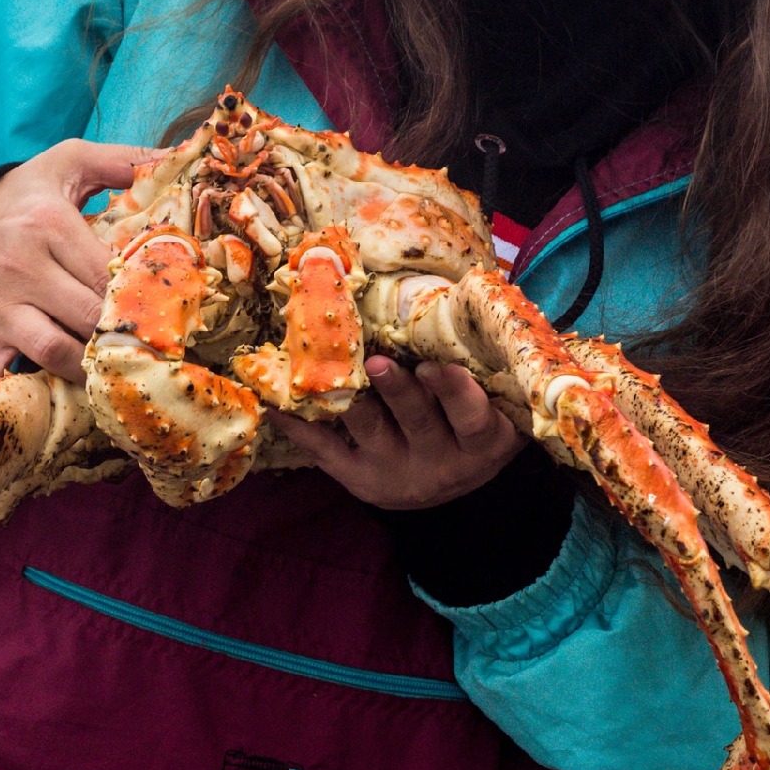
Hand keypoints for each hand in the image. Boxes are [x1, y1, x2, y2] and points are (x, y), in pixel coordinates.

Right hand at [0, 138, 153, 408]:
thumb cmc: (18, 200)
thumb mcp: (64, 163)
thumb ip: (121, 158)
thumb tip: (173, 159)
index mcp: (49, 224)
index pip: (110, 270)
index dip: (144, 292)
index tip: (173, 305)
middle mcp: (23, 268)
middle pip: (90, 313)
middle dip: (125, 332)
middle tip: (158, 345)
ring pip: (55, 350)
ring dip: (91, 367)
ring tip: (118, 371)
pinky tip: (2, 430)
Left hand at [269, 356, 525, 509]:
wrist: (447, 478)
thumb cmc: (469, 418)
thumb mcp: (492, 400)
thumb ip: (474, 360)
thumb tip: (444, 290)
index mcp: (481, 441)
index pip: (472, 418)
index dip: (455, 393)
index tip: (437, 365)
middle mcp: (442, 464)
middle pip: (418, 421)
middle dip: (398, 391)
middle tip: (378, 362)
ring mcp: (397, 473)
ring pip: (371, 430)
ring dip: (350, 399)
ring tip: (330, 373)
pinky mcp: (359, 480)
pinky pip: (326, 451)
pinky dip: (300, 425)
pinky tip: (277, 401)